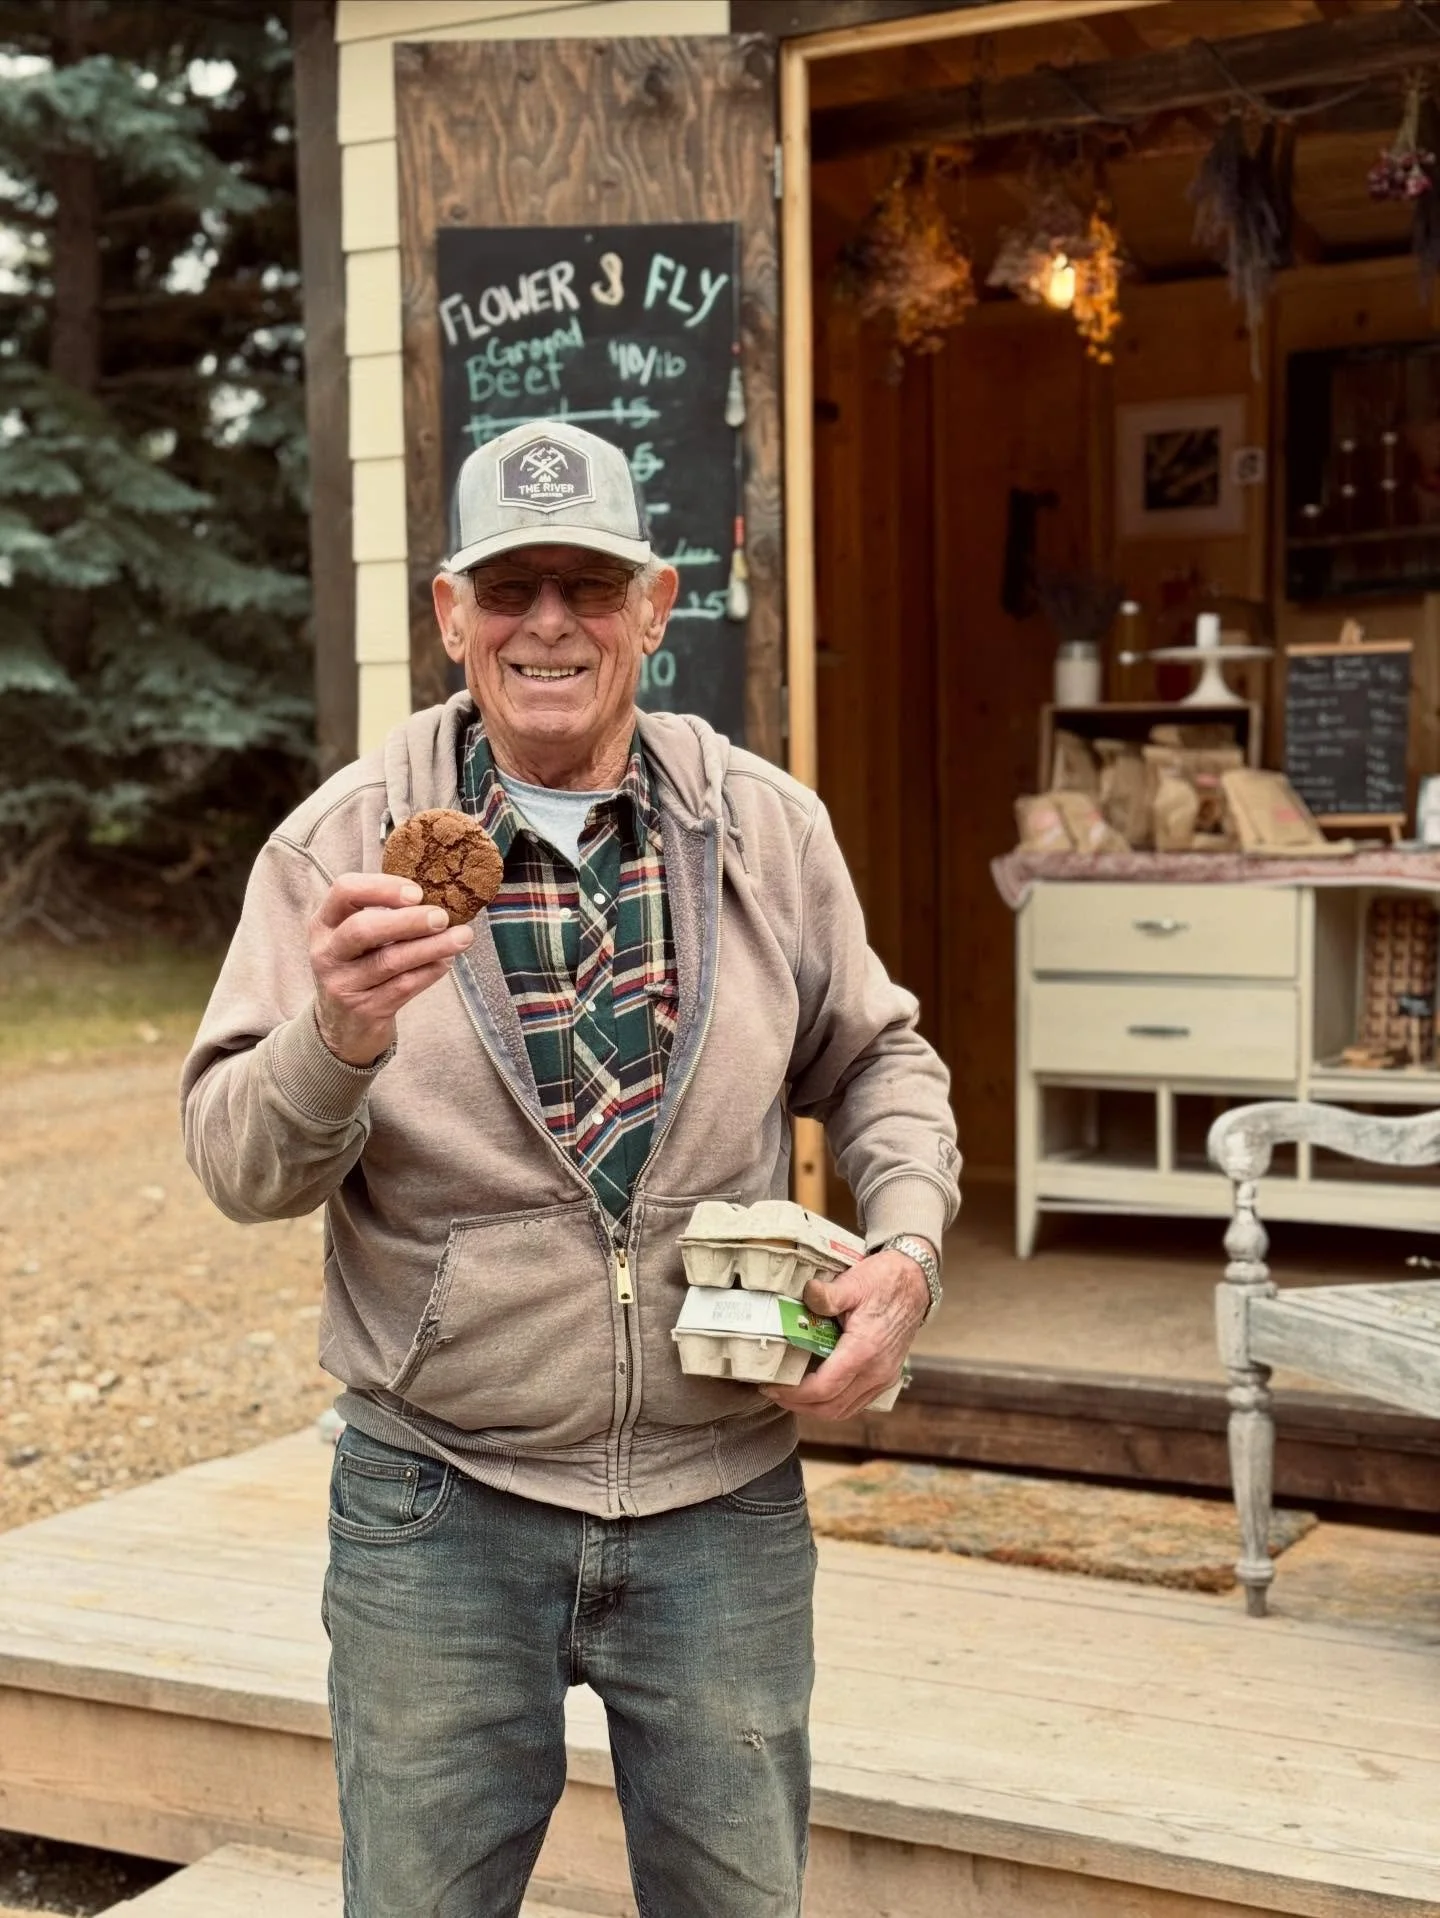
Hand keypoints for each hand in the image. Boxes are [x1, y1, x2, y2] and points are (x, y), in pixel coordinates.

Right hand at [310, 873, 474, 1065]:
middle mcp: (327, 952)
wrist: (344, 1027)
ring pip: (388, 961)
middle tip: (442, 917)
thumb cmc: (359, 969)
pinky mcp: (364, 1010)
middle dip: (407, 920)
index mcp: (325, 924)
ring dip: (430, 947)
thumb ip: (385, 914)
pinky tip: (447, 961)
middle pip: (363, 929)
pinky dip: (429, 971)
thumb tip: (439, 896)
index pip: (344, 891)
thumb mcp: (357, 939)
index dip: (381, 887)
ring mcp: (343, 984)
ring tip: (462, 937)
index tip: (416, 892)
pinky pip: (402, 987)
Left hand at [761, 1247, 929, 1421]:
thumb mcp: (854, 1282)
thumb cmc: (885, 1281)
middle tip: (774, 1392)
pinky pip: (856, 1403)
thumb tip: (805, 1293)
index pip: (823, 1388)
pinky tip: (817, 1390)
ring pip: (844, 1411)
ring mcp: (884, 1377)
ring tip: (791, 1394)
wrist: (917, 1283)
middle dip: (798, 1405)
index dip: (793, 1393)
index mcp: (864, 1350)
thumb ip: (828, 1294)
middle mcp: (876, 1371)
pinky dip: (833, 1403)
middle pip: (830, 1408)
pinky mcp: (887, 1377)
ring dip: (815, 1408)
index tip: (771, 1385)